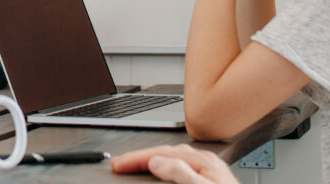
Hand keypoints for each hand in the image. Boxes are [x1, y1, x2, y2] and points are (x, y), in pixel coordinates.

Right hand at [111, 144, 237, 183]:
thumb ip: (181, 175)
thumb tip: (157, 161)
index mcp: (202, 162)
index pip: (161, 154)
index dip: (136, 158)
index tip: (118, 164)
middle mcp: (205, 161)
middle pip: (165, 152)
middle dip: (139, 157)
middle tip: (119, 164)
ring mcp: (209, 169)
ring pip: (174, 156)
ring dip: (152, 159)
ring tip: (136, 164)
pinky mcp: (211, 178)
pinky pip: (182, 164)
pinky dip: (166, 164)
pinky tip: (165, 169)